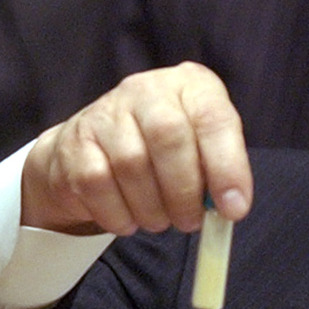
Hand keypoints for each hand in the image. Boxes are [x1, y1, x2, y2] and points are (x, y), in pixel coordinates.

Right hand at [22, 62, 252, 235]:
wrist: (94, 144)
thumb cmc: (163, 150)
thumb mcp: (200, 148)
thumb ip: (218, 171)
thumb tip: (230, 207)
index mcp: (190, 86)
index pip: (213, 119)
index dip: (227, 167)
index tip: (234, 209)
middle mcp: (147, 90)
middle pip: (169, 137)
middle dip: (184, 192)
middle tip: (190, 222)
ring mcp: (106, 112)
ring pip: (132, 164)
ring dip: (152, 208)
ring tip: (160, 220)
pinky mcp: (74, 142)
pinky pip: (97, 184)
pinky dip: (119, 213)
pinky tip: (129, 218)